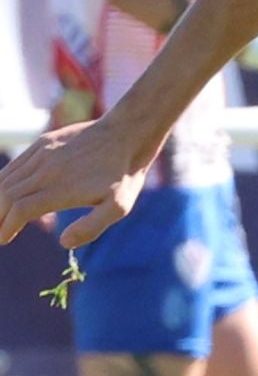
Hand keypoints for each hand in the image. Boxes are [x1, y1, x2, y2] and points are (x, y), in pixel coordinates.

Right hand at [0, 119, 145, 248]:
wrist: (127, 134)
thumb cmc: (124, 176)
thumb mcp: (118, 207)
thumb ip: (91, 228)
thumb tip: (63, 242)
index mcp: (61, 189)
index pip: (20, 210)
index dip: (7, 227)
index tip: (3, 239)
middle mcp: (46, 169)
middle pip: (6, 195)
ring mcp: (42, 153)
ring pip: (6, 179)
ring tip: (0, 215)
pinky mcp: (43, 142)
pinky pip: (15, 165)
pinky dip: (4, 180)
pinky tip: (6, 192)